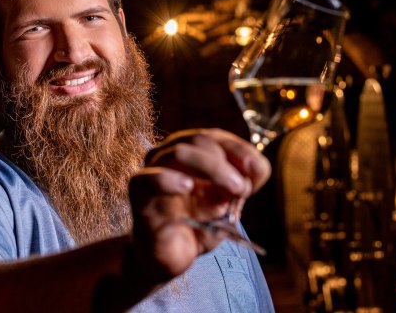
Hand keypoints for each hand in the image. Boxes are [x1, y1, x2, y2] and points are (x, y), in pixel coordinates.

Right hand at [127, 128, 270, 282]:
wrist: (170, 259)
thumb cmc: (198, 225)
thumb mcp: (230, 203)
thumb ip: (246, 182)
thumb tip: (255, 167)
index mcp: (190, 153)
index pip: (213, 137)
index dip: (238, 149)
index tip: (255, 169)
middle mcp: (168, 156)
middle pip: (199, 140)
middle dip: (227, 162)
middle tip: (242, 188)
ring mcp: (152, 173)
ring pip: (179, 152)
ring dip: (213, 168)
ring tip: (231, 191)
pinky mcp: (140, 197)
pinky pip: (149, 180)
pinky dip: (170, 179)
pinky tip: (187, 187)